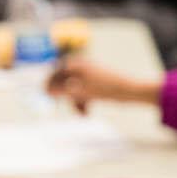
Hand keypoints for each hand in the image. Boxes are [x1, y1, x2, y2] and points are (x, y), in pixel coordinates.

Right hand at [46, 58, 160, 113]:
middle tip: (58, 104)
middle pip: (64, 81)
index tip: (46, 94)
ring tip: (82, 113)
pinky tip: (86, 113)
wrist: (130, 90)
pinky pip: (84, 92)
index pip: (56, 71)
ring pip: (74, 89)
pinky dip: (83, 102)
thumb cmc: (105, 88)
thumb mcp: (81, 91)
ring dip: (75, 102)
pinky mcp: (96, 84)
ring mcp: (89, 75)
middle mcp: (82, 67)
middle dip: (64, 95)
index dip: (50, 82)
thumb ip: (62, 90)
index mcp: (77, 64)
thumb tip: (47, 90)